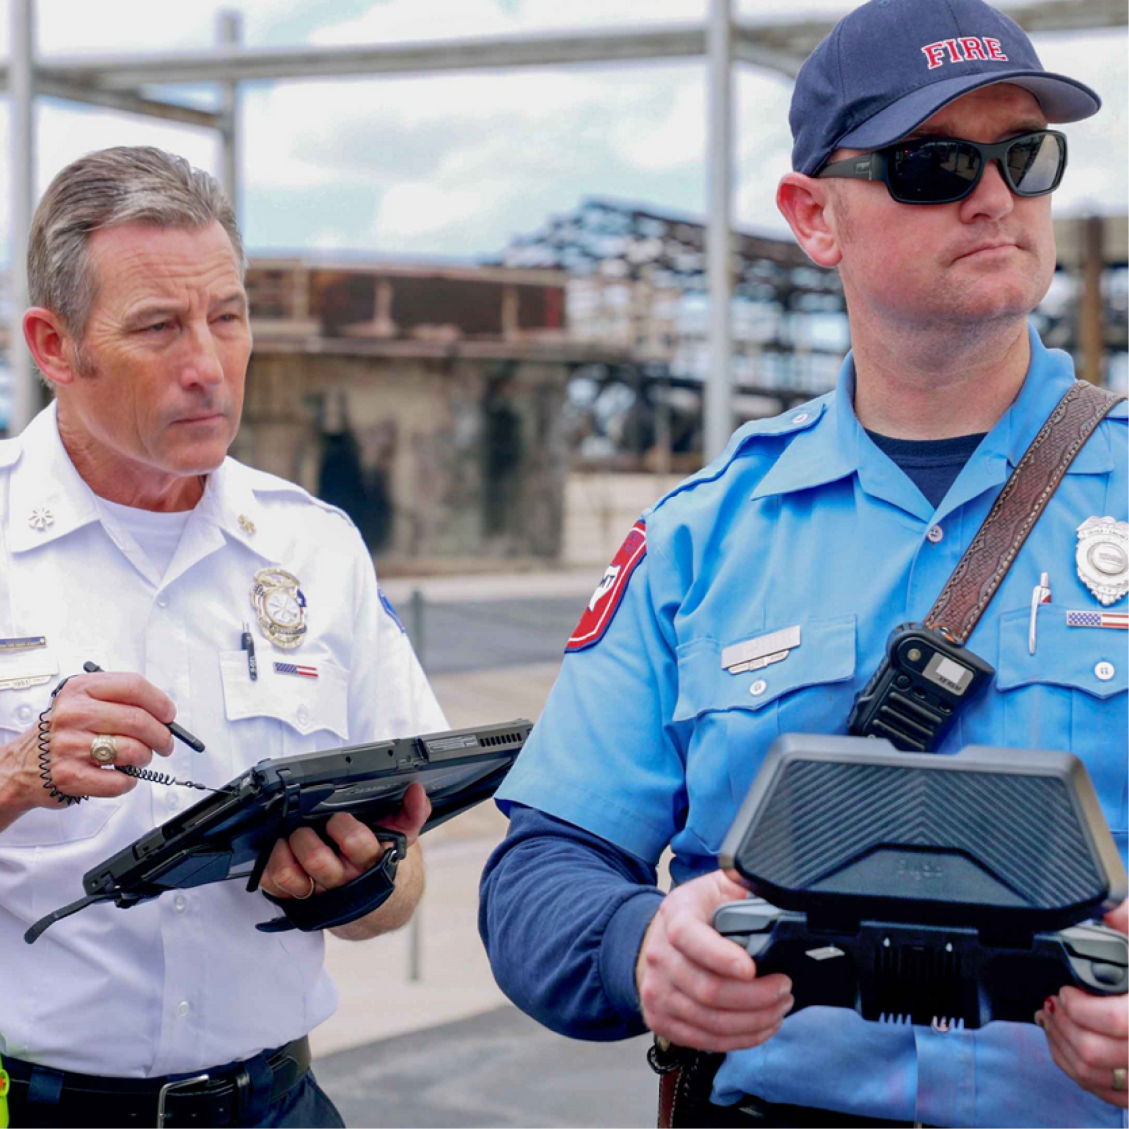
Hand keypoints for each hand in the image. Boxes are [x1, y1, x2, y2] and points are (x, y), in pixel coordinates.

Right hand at [1, 670, 174, 810]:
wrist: (21, 765)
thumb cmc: (62, 733)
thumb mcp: (85, 702)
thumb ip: (121, 701)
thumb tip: (164, 714)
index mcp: (81, 690)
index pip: (133, 686)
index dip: (160, 702)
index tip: (169, 715)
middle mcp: (73, 714)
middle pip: (138, 720)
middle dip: (162, 735)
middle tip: (165, 743)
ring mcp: (70, 745)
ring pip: (133, 750)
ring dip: (145, 758)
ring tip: (138, 758)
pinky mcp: (69, 775)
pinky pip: (119, 781)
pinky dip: (129, 781)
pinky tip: (121, 775)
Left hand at [260, 782, 429, 899]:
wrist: (379, 905)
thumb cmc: (385, 862)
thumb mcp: (404, 837)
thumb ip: (413, 813)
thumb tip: (417, 791)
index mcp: (371, 861)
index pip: (356, 843)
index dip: (342, 826)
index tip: (339, 817)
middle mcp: (344, 880)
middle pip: (316, 859)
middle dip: (307, 836)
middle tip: (307, 826)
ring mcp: (320, 893)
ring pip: (291, 876)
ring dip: (284, 852)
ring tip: (287, 838)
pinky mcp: (299, 901)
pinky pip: (274, 887)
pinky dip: (270, 868)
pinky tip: (278, 853)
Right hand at [635, 871, 793, 1051]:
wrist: (654, 942)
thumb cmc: (695, 915)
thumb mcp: (715, 887)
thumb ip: (741, 882)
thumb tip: (769, 883)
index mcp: (675, 915)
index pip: (690, 938)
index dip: (722, 957)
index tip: (753, 968)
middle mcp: (660, 956)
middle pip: (709, 990)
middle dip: (757, 996)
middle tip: (785, 988)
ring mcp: (657, 992)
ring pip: (712, 1021)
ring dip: (755, 1021)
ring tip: (780, 1007)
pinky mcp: (661, 1020)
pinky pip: (706, 1041)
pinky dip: (741, 1039)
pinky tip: (762, 1026)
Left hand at [1037, 901, 1128, 1106]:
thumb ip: (1128, 920)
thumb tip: (1107, 907)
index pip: (1117, 1020)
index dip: (1081, 1007)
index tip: (1066, 990)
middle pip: (1096, 1052)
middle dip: (1063, 1024)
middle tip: (1054, 1003)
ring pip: (1092, 1074)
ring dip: (1060, 1044)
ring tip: (1051, 1018)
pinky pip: (1101, 1090)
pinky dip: (1073, 1067)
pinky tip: (1062, 1041)